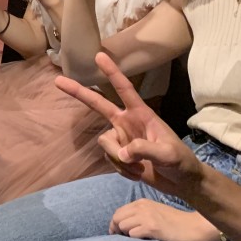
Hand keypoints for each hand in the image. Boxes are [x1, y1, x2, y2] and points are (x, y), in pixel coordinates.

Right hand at [55, 52, 205, 197]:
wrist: (182, 184)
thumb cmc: (181, 162)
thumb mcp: (169, 155)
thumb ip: (145, 149)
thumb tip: (122, 152)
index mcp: (141, 114)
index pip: (124, 89)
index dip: (111, 72)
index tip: (98, 56)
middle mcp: (127, 122)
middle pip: (98, 104)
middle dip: (79, 92)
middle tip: (58, 81)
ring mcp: (121, 138)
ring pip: (105, 143)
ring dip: (120, 159)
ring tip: (140, 168)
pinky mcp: (118, 155)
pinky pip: (110, 159)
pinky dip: (123, 170)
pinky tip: (137, 172)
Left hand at [110, 200, 217, 240]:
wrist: (194, 227)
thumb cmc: (175, 222)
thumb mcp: (155, 212)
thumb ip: (139, 214)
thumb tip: (122, 225)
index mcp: (141, 202)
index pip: (118, 211)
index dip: (115, 223)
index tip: (116, 233)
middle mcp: (141, 207)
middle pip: (117, 218)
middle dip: (116, 229)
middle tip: (122, 239)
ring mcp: (146, 216)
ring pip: (122, 226)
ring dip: (126, 235)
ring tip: (136, 239)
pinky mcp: (152, 228)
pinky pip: (132, 234)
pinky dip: (135, 239)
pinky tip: (145, 240)